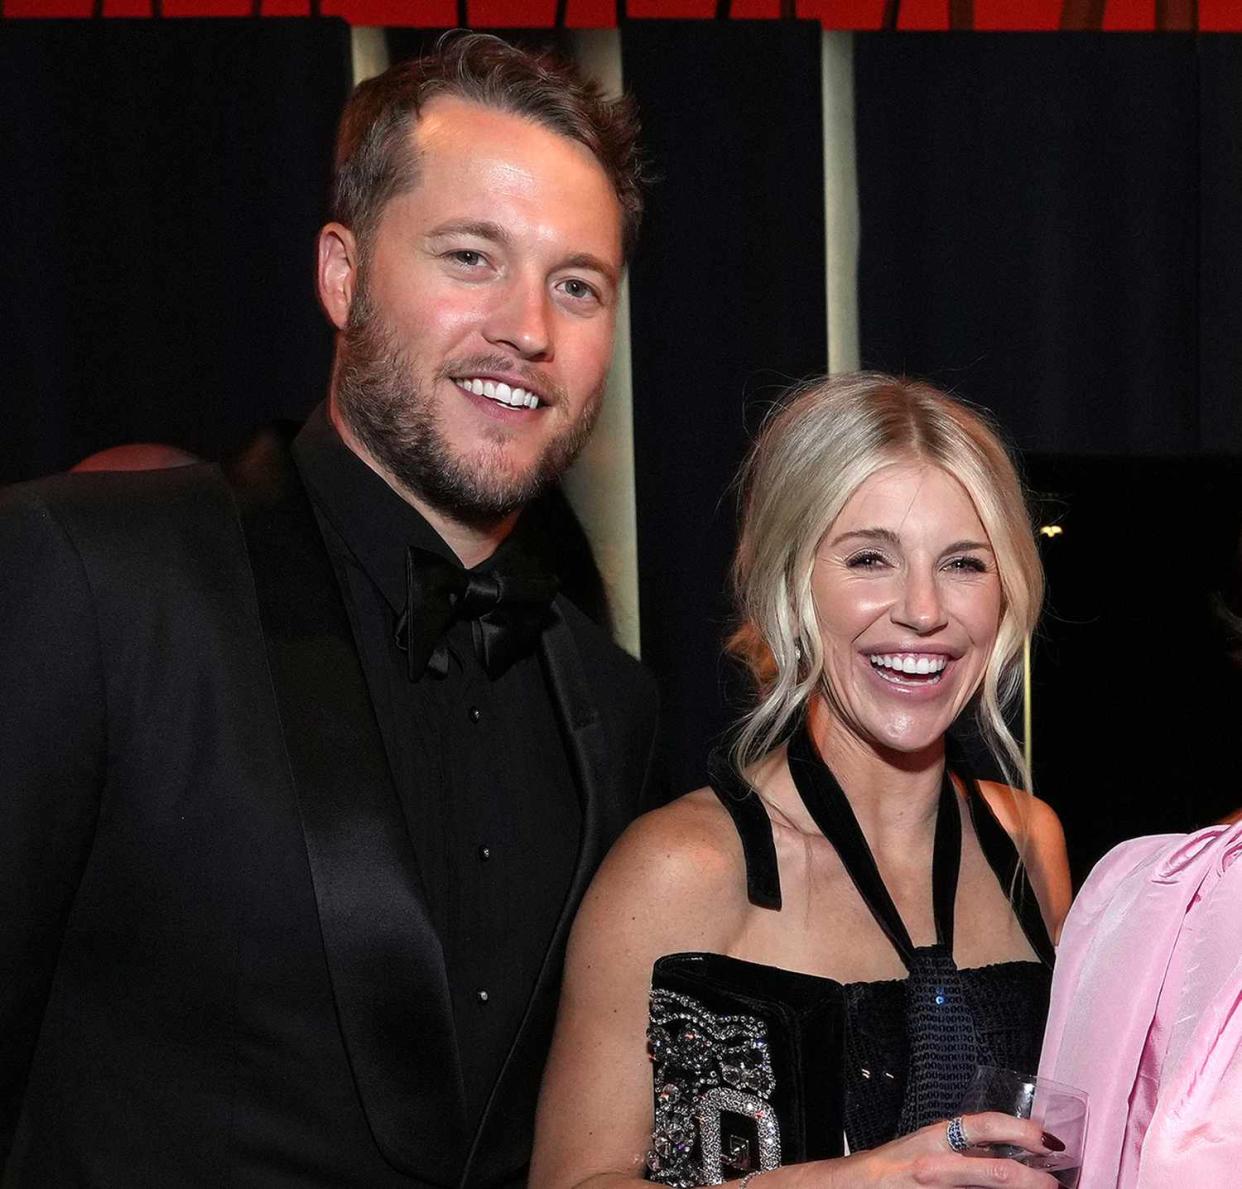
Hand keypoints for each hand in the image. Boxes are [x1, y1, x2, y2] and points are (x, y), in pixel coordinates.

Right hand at [823, 1112, 1059, 1186]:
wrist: (850, 1187)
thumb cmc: (891, 1167)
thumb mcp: (925, 1147)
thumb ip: (961, 1149)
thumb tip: (1006, 1153)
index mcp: (937, 1137)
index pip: (984, 1125)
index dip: (1020, 1131)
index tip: (1048, 1140)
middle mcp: (936, 1164)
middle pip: (994, 1171)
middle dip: (1032, 1180)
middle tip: (1056, 1184)